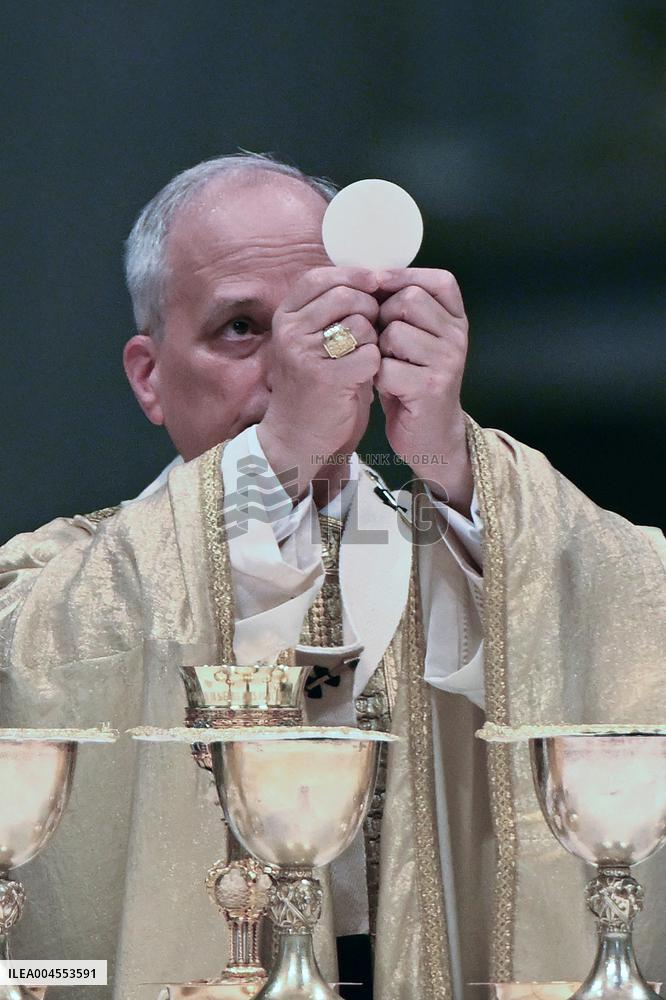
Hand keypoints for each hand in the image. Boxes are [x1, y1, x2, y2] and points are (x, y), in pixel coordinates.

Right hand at [258, 267, 380, 499]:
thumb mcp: (309, 341)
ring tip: (362, 357)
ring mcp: (305, 354)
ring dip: (373, 339)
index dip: (352, 275)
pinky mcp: (327, 378)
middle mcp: (290, 332)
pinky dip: (375, 364)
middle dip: (369, 308)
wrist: (295, 437)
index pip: (320, 277)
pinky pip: (370, 353)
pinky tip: (365, 376)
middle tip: (371, 330)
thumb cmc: (312, 386)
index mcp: (285, 317)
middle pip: (346, 295)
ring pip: (361, 323)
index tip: (375, 282)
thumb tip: (370, 277)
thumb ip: (329, 310)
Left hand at [375, 268, 473, 512]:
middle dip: (383, 317)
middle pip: (409, 300)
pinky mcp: (431, 387)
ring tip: (385, 367)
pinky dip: (377, 378)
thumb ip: (401, 311)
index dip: (403, 277)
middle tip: (381, 342)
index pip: (438, 280)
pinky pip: (386, 367)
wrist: (431, 437)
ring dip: (379, 350)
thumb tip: (367, 275)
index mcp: (456, 320)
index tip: (378, 285)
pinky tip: (387, 388)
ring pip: (395, 332)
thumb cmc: (413, 383)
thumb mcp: (414, 341)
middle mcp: (457, 337)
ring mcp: (448, 362)